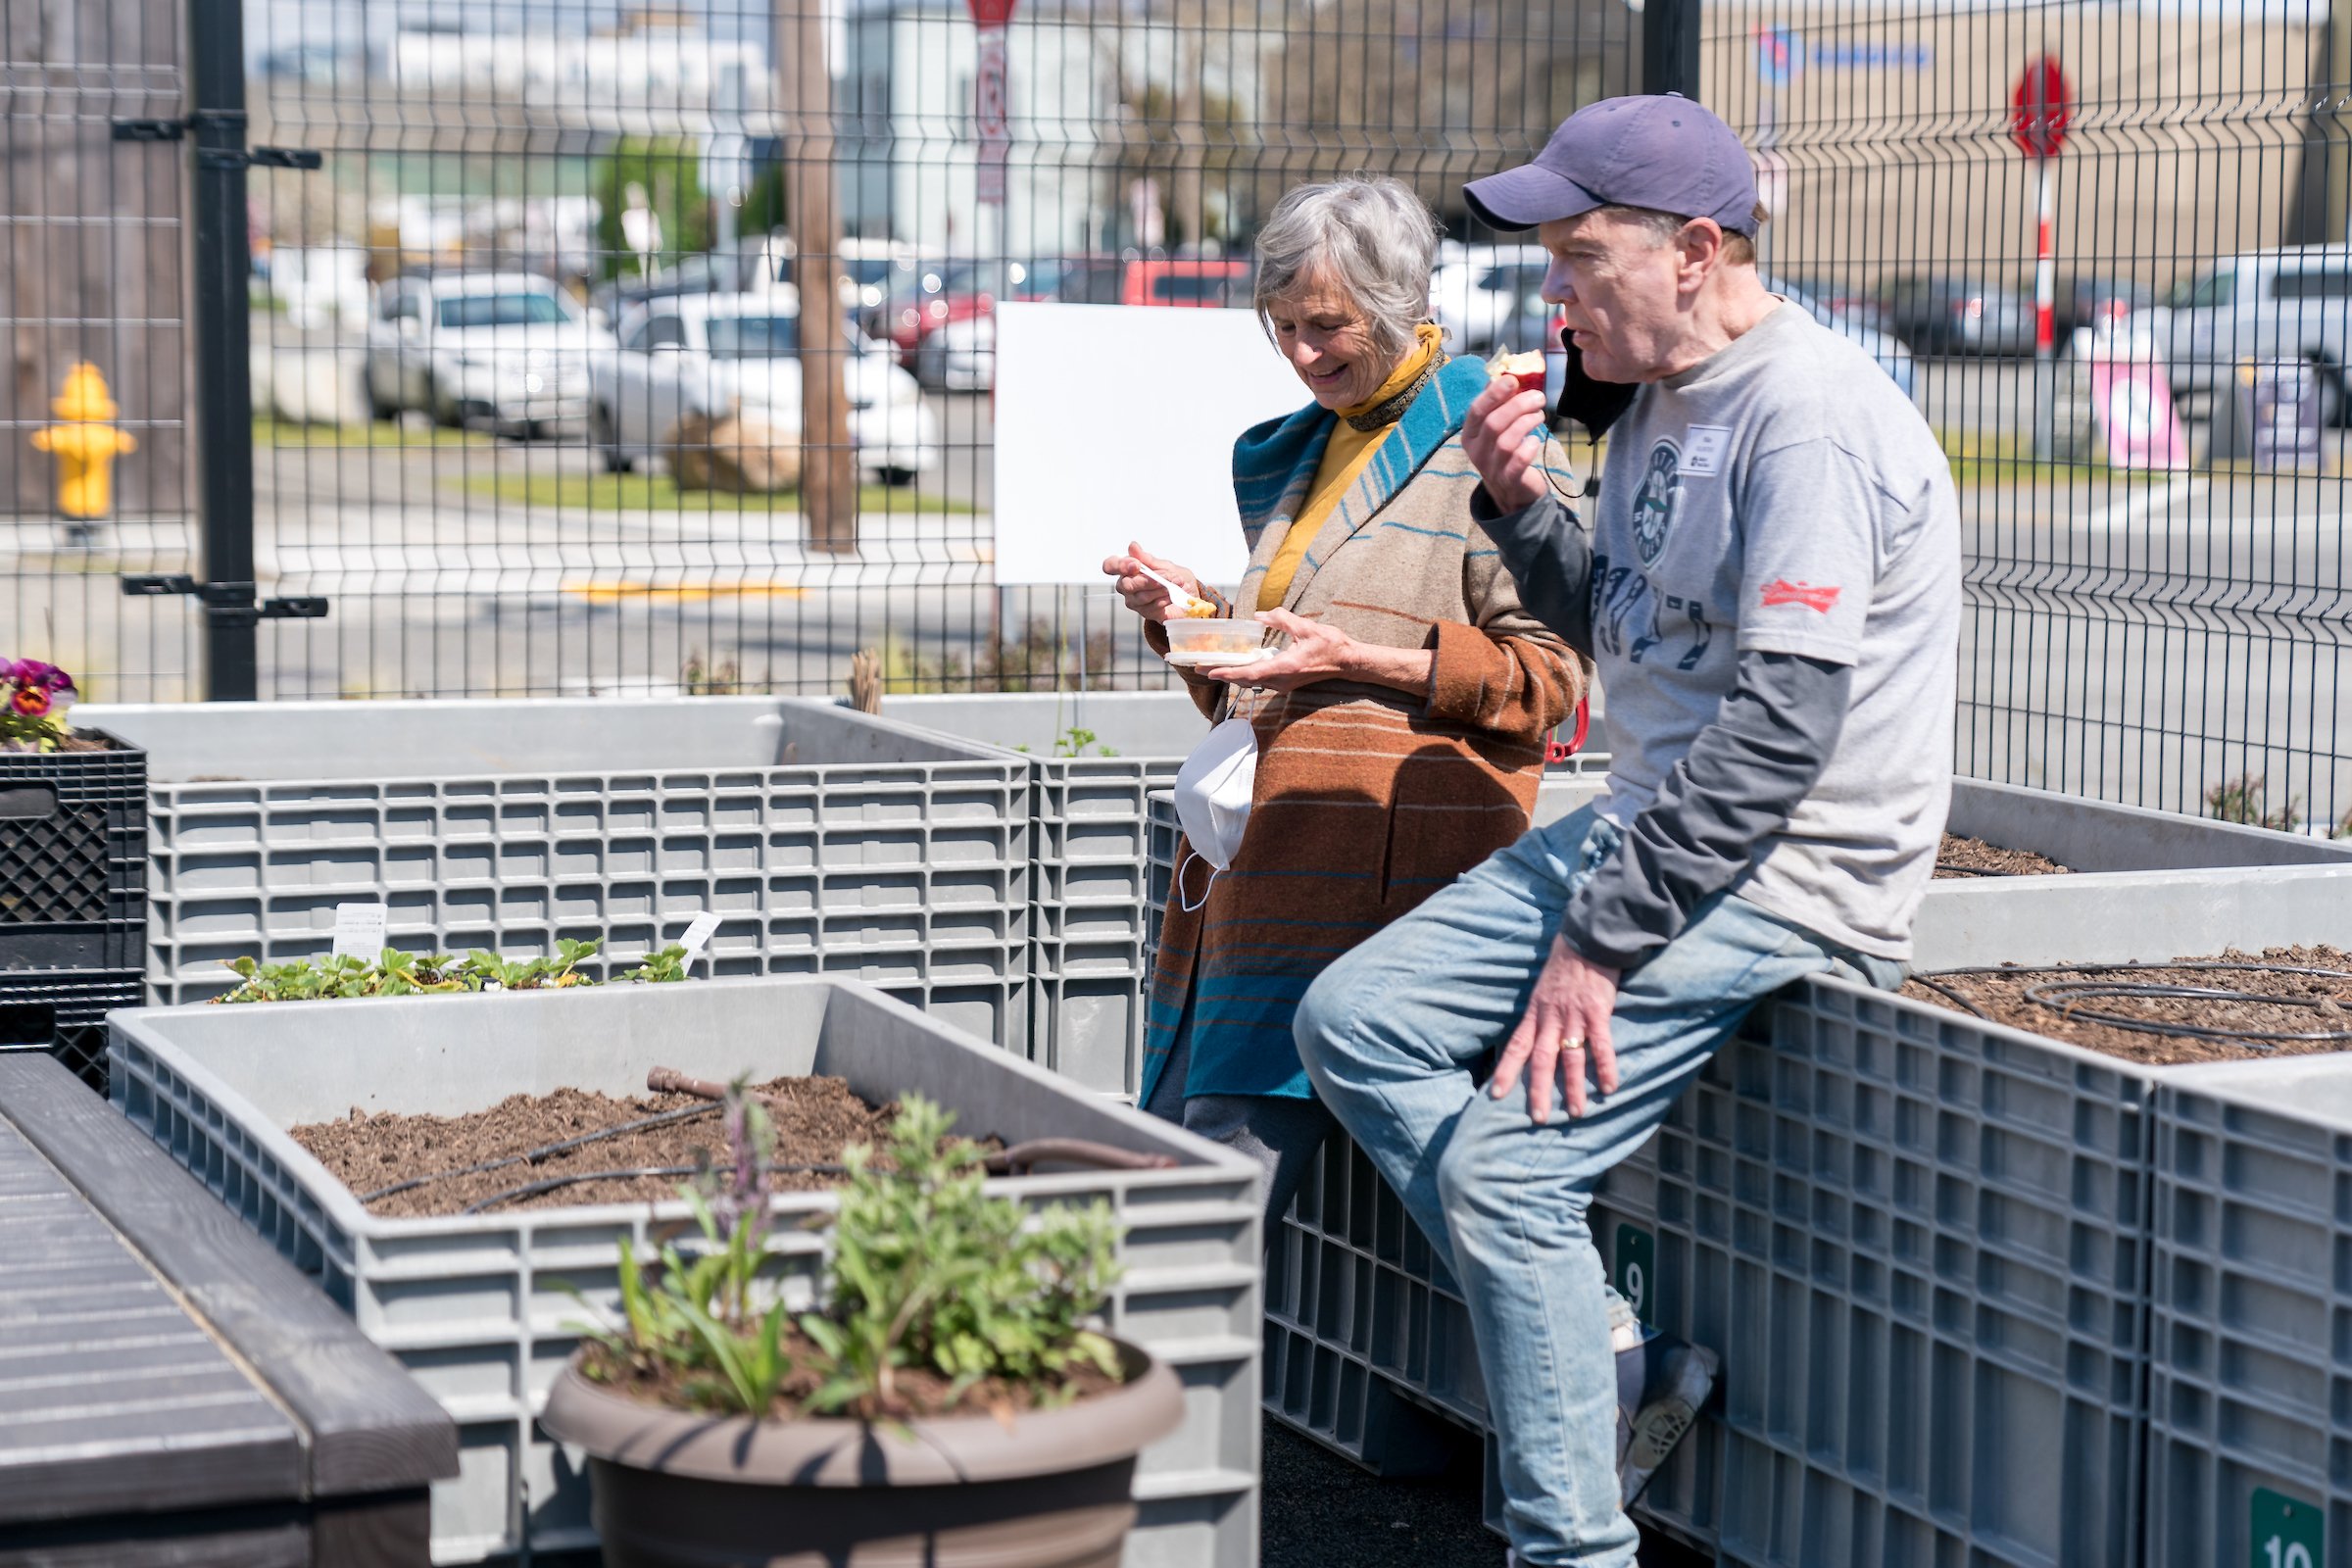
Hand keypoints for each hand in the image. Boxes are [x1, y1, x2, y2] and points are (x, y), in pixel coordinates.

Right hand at [1102, 541, 1203, 622]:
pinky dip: (1166, 598)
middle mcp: (1126, 587)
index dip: (1119, 565)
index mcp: (1126, 570)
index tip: (1136, 565)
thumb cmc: (1172, 577)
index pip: (1110, 566)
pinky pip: (1153, 606)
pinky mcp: (1146, 613)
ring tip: (1177, 582)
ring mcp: (1135, 601)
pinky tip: (1173, 594)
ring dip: (1163, 588)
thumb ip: (1147, 558)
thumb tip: (1132, 546)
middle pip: (1127, 585)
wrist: (1189, 594)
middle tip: (1168, 575)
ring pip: (1143, 596)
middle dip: (1149, 580)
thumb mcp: (1163, 564)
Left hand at [1199, 607, 1352, 691]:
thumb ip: (1282, 619)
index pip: (1250, 673)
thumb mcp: (1306, 627)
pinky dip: (1246, 674)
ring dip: (1233, 675)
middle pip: (1246, 680)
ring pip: (1252, 682)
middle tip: (1200, 667)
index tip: (1210, 671)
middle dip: (1223, 673)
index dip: (1228, 672)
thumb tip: (1261, 615)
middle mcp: (1282, 680)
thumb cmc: (1331, 645)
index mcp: (1285, 667)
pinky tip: (1238, 666)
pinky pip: (1260, 680)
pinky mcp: (1286, 682)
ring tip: (1214, 667)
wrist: (1348, 662)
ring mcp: (1284, 684)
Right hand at [1461, 376, 1552, 512]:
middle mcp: (1476, 451)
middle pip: (1493, 423)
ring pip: (1506, 441)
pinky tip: (1535, 440)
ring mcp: (1491, 467)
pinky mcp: (1508, 480)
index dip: (1494, 394)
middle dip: (1518, 406)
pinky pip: (1518, 461)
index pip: (1476, 410)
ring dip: (1526, 423)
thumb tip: (1508, 375)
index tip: (1513, 380)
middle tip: (1538, 397)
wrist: (1511, 491)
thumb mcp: (1497, 428)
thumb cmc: (1506, 451)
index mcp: (1470, 434)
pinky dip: (1529, 447)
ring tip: (1539, 415)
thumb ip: (1499, 405)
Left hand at [1492, 934, 1620, 1121]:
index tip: (1495, 1095)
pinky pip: (1602, 1044)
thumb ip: (1540, 1015)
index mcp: (1535, 1013)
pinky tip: (1610, 1087)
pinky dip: (1605, 1066)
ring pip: (1571, 1057)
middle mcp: (1551, 1017)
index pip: (1515, 1046)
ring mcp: (1574, 1015)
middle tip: (1537, 1118)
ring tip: (1575, 1113)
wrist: (1587, 937)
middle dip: (1538, 1090)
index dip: (1506, 1071)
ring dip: (1573, 1087)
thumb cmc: (1565, 964)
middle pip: (1541, 1059)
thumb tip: (1535, 1039)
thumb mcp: (1542, 989)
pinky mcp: (1598, 1011)